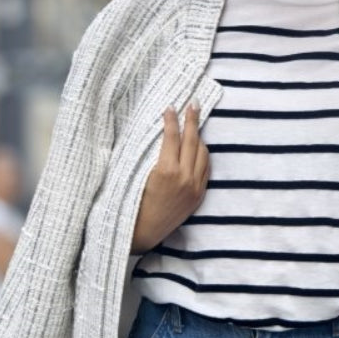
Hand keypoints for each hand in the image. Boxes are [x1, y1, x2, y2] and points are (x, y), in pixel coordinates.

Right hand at [130, 104, 209, 253]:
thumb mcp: (138, 176)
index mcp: (166, 171)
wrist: (143, 233)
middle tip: (193, 104)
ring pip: (203, 153)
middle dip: (192, 120)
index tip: (171, 106)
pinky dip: (202, 155)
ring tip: (193, 125)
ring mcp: (195, 187)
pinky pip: (205, 168)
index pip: (172, 137)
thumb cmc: (133, 203)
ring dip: (198, 137)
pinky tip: (198, 147)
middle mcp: (184, 178)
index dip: (171, 120)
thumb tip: (159, 132)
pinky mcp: (199, 194)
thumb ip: (151, 155)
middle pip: (192, 140)